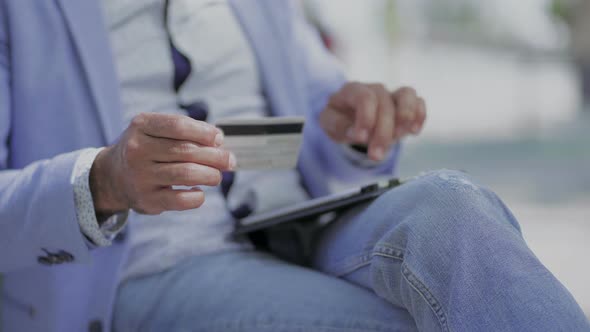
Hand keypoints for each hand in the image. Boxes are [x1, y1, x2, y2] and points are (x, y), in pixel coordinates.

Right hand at [90, 113, 235, 214]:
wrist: (113, 177)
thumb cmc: (146, 149)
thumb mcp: (156, 131)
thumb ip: (186, 131)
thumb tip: (219, 140)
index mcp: (141, 126)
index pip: (178, 125)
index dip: (204, 132)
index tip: (219, 138)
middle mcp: (137, 150)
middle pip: (186, 151)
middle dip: (216, 156)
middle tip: (229, 161)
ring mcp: (140, 176)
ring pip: (186, 174)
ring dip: (211, 175)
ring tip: (217, 176)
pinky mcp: (147, 200)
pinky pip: (180, 200)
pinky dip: (197, 197)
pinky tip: (199, 192)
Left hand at [320, 82, 426, 160]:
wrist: (350, 120)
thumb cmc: (340, 120)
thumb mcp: (329, 123)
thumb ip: (338, 125)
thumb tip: (356, 133)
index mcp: (352, 90)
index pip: (364, 97)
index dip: (366, 118)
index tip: (361, 139)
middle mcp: (374, 89)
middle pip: (385, 103)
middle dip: (382, 132)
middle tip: (376, 155)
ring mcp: (391, 95)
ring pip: (407, 94)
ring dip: (405, 118)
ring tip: (399, 137)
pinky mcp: (405, 104)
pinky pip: (418, 102)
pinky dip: (420, 115)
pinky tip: (413, 132)